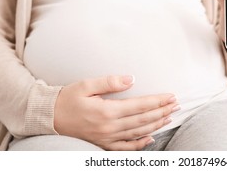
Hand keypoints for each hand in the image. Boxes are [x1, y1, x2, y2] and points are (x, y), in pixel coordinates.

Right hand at [54, 75, 178, 150]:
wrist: (50, 117)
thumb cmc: (68, 98)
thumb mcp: (86, 85)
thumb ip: (110, 82)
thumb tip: (131, 79)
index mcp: (107, 111)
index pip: (140, 106)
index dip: (157, 101)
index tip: (171, 96)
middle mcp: (109, 127)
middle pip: (143, 120)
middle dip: (162, 112)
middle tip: (177, 105)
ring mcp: (107, 138)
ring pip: (138, 133)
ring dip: (156, 125)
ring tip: (170, 117)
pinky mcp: (103, 145)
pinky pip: (126, 148)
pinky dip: (140, 144)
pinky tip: (151, 138)